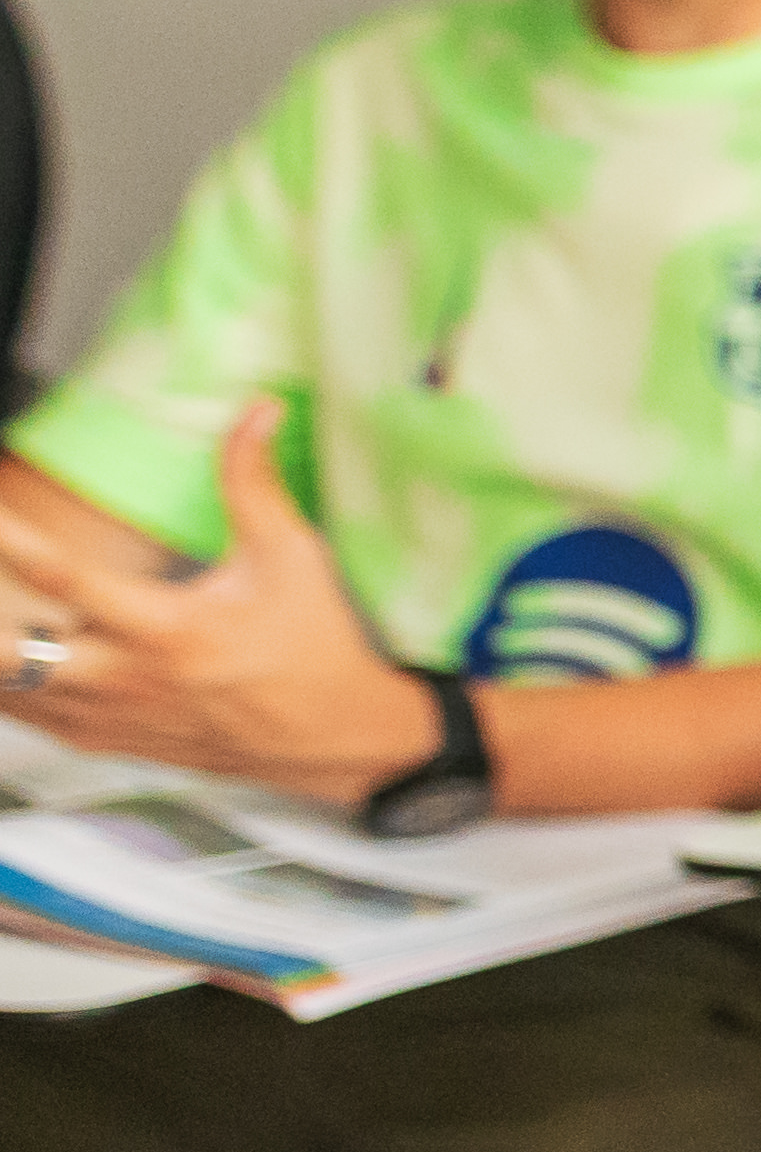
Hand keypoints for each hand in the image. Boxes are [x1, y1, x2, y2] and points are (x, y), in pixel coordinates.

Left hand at [0, 403, 434, 803]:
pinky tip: (12, 656)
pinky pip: (27, 716)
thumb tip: (253, 414)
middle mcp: (128, 680)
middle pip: (10, 656)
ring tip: (4, 614)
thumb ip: (254, 483)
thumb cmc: (314, 650)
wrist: (335, 737)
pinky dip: (10, 685)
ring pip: (11, 689)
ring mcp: (111, 716)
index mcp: (169, 631)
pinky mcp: (106, 737)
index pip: (65, 580)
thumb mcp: (291, 558)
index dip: (10, 543)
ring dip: (0, 651)